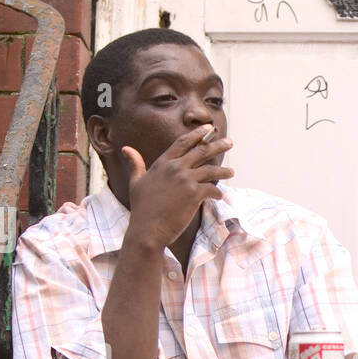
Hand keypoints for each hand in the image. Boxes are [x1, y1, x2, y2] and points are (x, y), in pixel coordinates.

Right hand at [123, 124, 234, 249]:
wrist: (147, 230)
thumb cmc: (141, 208)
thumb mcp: (136, 182)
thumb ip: (136, 164)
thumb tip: (126, 148)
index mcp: (163, 163)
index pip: (182, 143)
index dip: (197, 134)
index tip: (208, 128)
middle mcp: (175, 168)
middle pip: (201, 151)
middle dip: (217, 145)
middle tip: (230, 142)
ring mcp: (185, 180)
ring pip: (210, 170)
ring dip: (223, 171)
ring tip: (231, 172)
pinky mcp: (194, 194)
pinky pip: (212, 189)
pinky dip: (217, 193)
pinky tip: (219, 196)